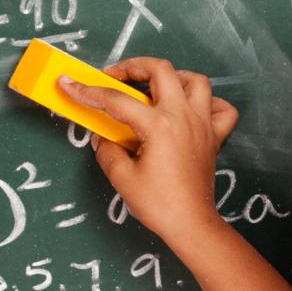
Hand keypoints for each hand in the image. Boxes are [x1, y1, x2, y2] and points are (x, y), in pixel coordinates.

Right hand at [57, 57, 238, 241]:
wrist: (191, 223)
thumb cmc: (158, 204)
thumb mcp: (121, 177)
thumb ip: (107, 149)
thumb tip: (103, 136)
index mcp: (159, 125)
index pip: (117, 100)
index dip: (88, 91)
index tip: (70, 84)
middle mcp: (184, 117)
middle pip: (162, 70)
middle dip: (133, 66)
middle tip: (114, 78)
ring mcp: (203, 124)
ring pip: (196, 81)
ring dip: (173, 78)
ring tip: (153, 89)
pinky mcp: (214, 137)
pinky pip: (221, 108)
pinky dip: (208, 102)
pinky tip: (189, 110)